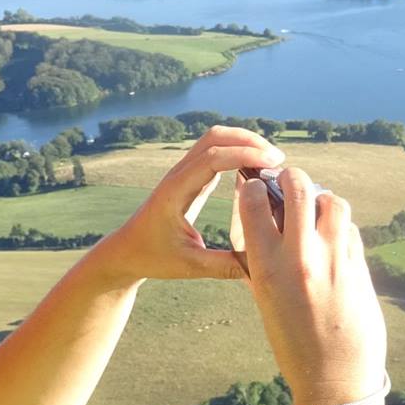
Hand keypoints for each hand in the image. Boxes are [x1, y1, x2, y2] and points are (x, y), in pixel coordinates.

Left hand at [92, 126, 285, 284]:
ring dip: (243, 142)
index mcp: (176, 190)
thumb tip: (260, 267)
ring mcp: (183, 173)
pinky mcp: (190, 178)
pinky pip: (214, 153)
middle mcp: (178, 175)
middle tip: (278, 158)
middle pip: (215, 137)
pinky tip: (256, 168)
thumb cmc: (153, 258)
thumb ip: (224, 266)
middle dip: (248, 140)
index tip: (273, 163)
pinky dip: (236, 152)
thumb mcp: (190, 267)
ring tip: (271, 160)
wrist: (127, 252)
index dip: (245, 154)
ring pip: (214, 140)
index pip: (213, 158)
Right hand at [234, 165, 386, 402]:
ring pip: (334, 202)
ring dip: (323, 199)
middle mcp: (301, 258)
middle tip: (289, 180)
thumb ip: (261, 258)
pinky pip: (351, 230)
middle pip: (299, 187)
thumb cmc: (293, 342)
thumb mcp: (265, 300)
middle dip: (292, 176)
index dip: (255, 188)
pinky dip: (341, 227)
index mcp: (267, 268)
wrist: (334, 379)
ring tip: (316, 209)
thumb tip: (259, 217)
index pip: (255, 202)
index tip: (258, 189)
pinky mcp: (361, 269)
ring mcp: (336, 261)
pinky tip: (334, 239)